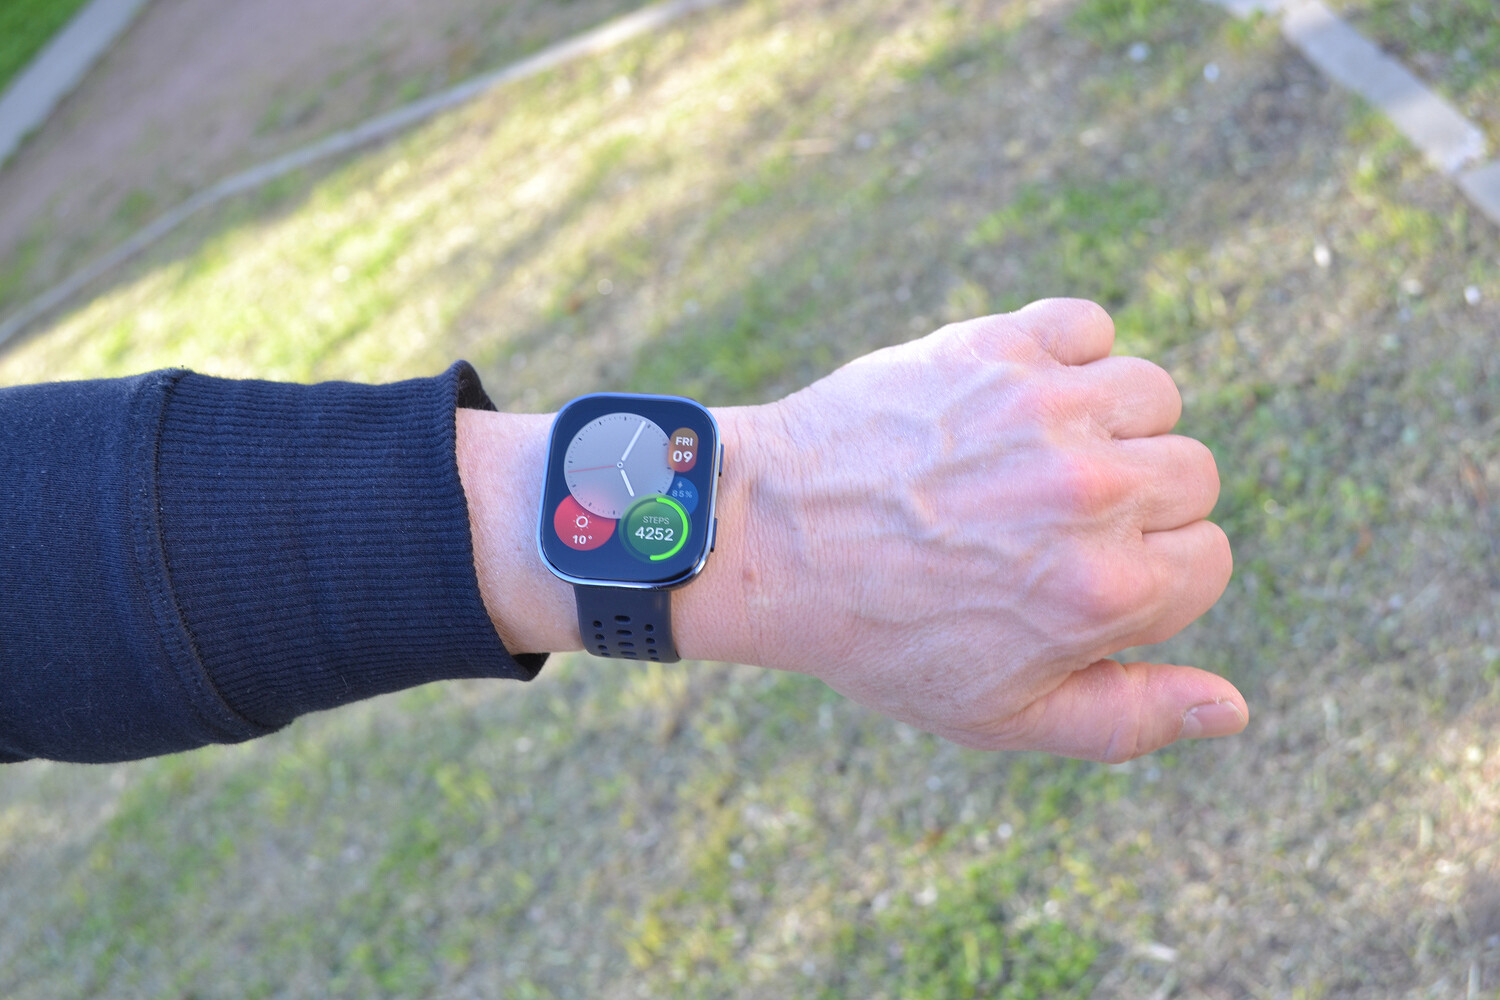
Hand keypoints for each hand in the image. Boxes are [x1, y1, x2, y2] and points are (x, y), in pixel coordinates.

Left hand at [726, 298, 1242, 761]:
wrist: (768, 539)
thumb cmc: (881, 639)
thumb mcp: (1001, 715)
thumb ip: (1129, 719)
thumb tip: (1236, 709)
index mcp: (1103, 591)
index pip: (1210, 559)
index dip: (1151, 576)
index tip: (1077, 575)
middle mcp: (1089, 493)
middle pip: (1195, 474)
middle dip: (1138, 505)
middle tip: (1044, 523)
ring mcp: (1044, 409)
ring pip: (1153, 395)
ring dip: (1110, 425)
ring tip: (1032, 459)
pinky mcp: (994, 346)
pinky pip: (1088, 326)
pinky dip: (1067, 354)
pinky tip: (1016, 400)